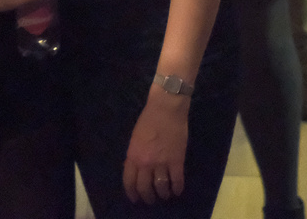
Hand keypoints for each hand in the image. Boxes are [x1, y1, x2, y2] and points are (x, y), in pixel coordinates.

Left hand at [123, 89, 188, 204]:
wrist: (166, 107)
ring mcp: (162, 163)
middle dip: (148, 197)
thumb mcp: (135, 138)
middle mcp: (145, 163)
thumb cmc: (148, 119)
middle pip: (145, 188)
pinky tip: (177, 190)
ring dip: (163, 194)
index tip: (136, 199)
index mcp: (133, 155)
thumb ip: (135, 155)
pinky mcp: (177, 161)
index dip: (132, 193)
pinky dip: (177, 189)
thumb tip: (136, 170)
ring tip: (165, 195)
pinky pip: (177, 182)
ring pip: (161, 188)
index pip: (129, 182)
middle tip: (151, 199)